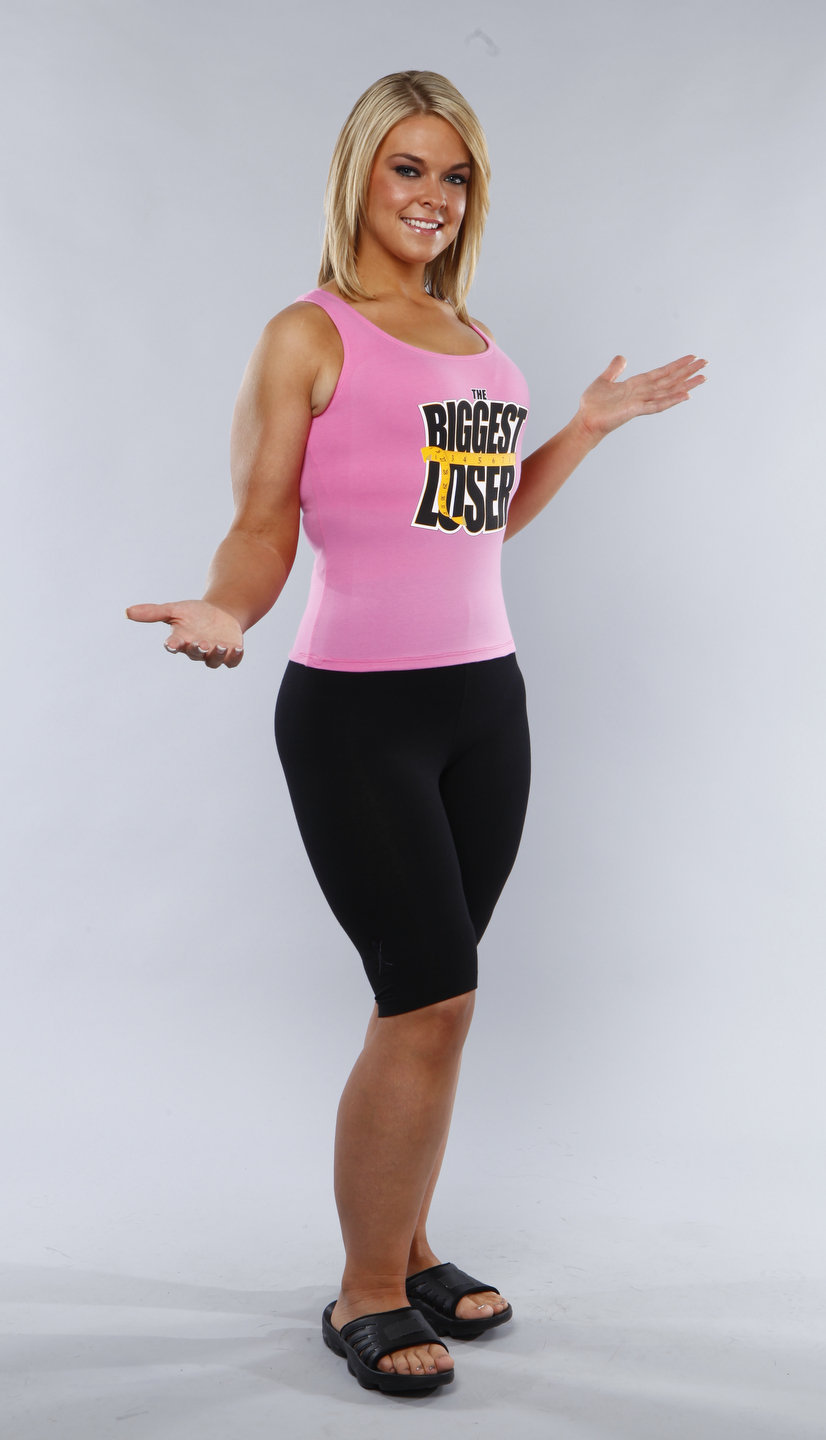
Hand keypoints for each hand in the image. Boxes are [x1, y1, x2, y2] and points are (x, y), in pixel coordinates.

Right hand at [125, 600, 244, 667]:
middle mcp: (197, 650)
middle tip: (201, 642)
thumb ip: (153, 612)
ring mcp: (214, 653)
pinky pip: (232, 661)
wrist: (221, 613)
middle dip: (197, 649)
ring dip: (216, 654)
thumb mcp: (174, 610)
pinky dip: (234, 657)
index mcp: (181, 640)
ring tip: (219, 645)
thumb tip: (126, 612)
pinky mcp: (230, 653)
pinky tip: (237, 648)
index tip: (171, 644)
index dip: (173, 646)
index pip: (174, 645)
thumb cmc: (194, 614)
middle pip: (195, 654)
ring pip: (214, 660)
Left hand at [578, 354, 706, 441]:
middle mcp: (643, 393)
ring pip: (669, 391)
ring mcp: (642, 402)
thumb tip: (622, 357)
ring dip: (686, 384)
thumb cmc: (593, 405)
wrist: (585, 421)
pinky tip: (686, 396)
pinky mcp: (637, 410)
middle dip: (688, 372)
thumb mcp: (604, 380)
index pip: (661, 373)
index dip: (677, 365)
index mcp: (637, 385)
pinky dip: (672, 400)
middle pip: (670, 380)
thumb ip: (614, 369)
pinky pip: (658, 404)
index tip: (692, 358)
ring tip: (703, 378)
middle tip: (705, 363)